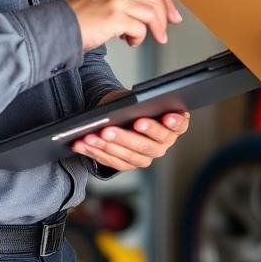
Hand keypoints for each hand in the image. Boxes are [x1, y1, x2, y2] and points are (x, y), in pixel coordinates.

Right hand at [67, 0, 181, 50]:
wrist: (56, 28)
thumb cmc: (76, 20)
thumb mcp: (100, 1)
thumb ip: (121, 2)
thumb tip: (144, 14)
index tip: (171, 12)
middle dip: (167, 14)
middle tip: (169, 27)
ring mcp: (115, 0)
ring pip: (151, 12)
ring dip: (157, 28)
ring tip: (154, 38)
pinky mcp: (114, 16)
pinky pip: (140, 28)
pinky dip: (139, 38)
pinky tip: (130, 42)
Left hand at [71, 98, 189, 170]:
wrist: (123, 113)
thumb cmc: (134, 103)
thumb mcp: (138, 97)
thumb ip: (140, 101)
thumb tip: (129, 104)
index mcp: (175, 125)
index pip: (178, 125)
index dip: (173, 122)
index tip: (164, 117)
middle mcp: (163, 144)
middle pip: (148, 145)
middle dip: (126, 138)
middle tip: (108, 130)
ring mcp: (147, 157)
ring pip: (129, 156)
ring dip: (106, 147)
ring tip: (90, 137)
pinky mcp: (130, 164)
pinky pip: (113, 162)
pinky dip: (96, 153)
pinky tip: (82, 144)